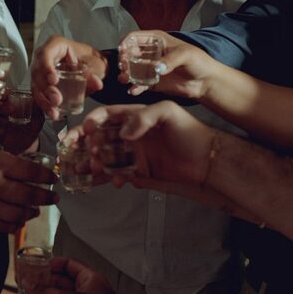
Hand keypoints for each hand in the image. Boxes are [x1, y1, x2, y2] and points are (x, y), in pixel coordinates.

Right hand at [0, 96, 43, 153]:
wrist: (28, 143)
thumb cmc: (32, 126)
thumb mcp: (38, 115)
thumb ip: (37, 106)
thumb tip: (37, 96)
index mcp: (7, 102)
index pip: (0, 94)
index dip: (2, 94)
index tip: (7, 97)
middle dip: (0, 106)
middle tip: (11, 110)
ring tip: (7, 122)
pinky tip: (2, 132)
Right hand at [0, 145, 57, 231]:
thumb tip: (20, 171)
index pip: (30, 172)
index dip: (46, 177)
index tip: (53, 179)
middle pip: (29, 195)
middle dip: (45, 198)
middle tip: (53, 198)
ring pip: (18, 215)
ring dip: (30, 213)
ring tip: (34, 211)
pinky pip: (0, 227)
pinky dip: (12, 225)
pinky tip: (15, 221)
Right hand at [32, 36, 105, 120]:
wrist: (92, 66)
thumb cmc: (90, 59)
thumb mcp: (94, 64)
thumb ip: (94, 73)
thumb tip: (97, 84)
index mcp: (55, 45)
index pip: (45, 54)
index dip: (46, 67)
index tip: (54, 81)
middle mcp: (44, 57)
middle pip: (38, 72)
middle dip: (46, 89)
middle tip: (57, 100)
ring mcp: (41, 71)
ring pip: (36, 86)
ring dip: (44, 100)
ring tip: (54, 112)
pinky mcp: (42, 84)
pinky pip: (40, 94)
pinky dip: (46, 105)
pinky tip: (53, 114)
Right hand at [81, 102, 211, 186]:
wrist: (208, 161)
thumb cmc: (191, 132)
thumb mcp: (169, 112)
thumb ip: (144, 117)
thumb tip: (123, 133)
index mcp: (134, 117)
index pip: (106, 116)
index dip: (92, 121)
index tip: (86, 129)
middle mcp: (130, 134)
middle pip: (99, 137)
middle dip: (87, 144)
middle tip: (84, 153)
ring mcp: (132, 154)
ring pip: (104, 157)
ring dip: (93, 162)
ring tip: (88, 169)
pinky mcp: (137, 171)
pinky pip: (117, 174)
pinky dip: (110, 178)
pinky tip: (114, 181)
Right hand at [119, 31, 220, 99]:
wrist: (206, 82)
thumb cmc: (199, 62)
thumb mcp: (186, 55)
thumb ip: (170, 60)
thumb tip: (155, 68)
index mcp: (156, 40)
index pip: (134, 37)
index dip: (126, 43)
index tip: (122, 52)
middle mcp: (150, 53)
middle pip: (128, 53)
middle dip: (123, 60)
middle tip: (124, 68)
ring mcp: (150, 68)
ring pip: (131, 69)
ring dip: (125, 74)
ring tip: (125, 80)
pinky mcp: (152, 82)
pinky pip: (138, 84)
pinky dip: (134, 87)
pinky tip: (134, 90)